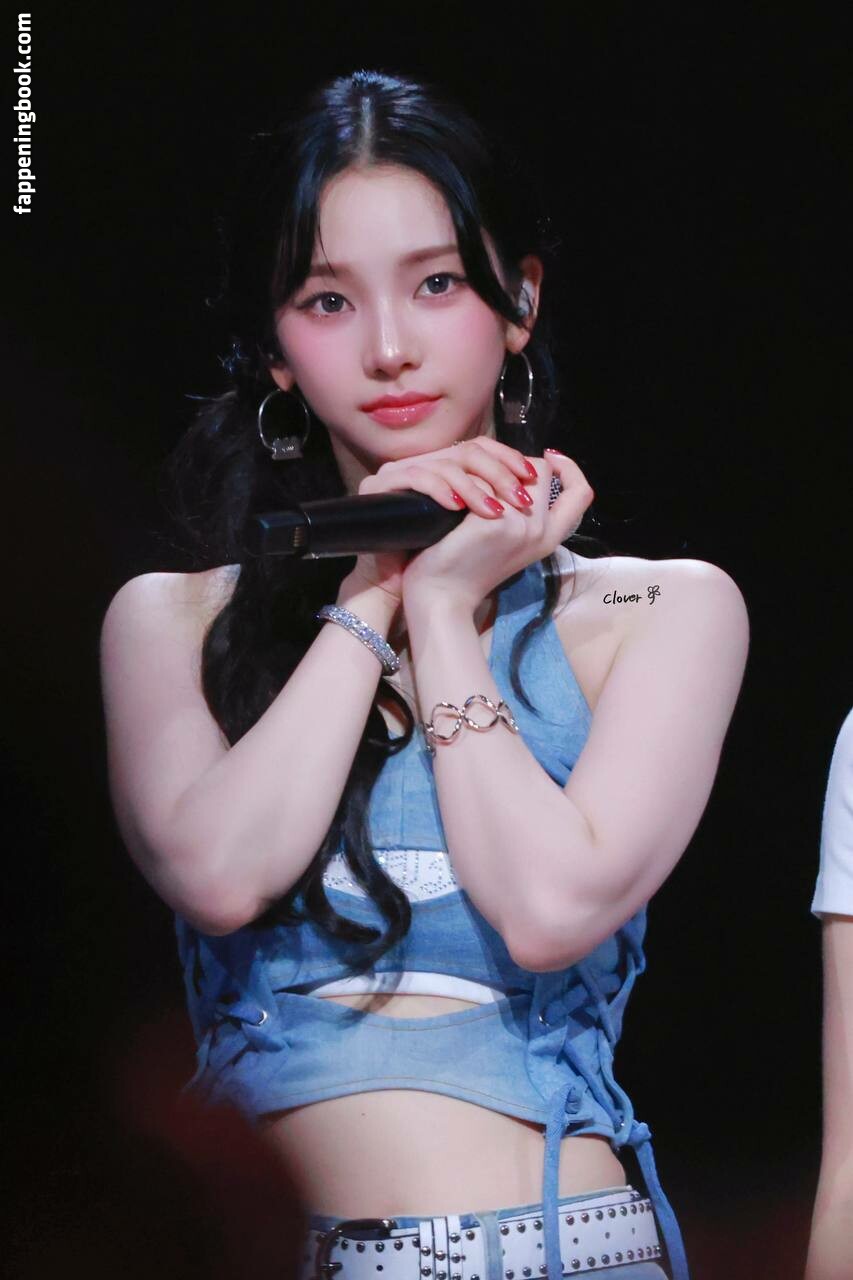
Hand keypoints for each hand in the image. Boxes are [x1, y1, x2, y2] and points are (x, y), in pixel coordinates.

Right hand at [347, 437, 542, 605]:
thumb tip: (537, 479)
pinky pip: (416, 478)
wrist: (412, 590)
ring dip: (475, 488)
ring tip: (494, 513)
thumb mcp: (486, 525)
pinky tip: (457, 508)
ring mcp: (399, 472)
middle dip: (500, 473)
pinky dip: (441, 491)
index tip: (532, 477)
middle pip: (468, 450)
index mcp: (446, 468)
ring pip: (446, 463)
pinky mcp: (379, 485)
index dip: (510, 457)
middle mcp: (423, 463)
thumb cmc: (451, 560)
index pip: (483, 446)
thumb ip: (504, 498)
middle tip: (519, 499)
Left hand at [399, 444, 593, 612]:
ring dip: (485, 472)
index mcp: (549, 538)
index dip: (570, 468)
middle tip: (487, 478)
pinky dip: (464, 482)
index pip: (581, 493)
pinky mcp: (494, 522)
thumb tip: (522, 476)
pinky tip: (451, 499)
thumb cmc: (467, 567)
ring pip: (509, 470)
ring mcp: (520, 526)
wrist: (442, 597)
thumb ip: (525, 514)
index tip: (550, 457)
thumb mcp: (510, 541)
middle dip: (513, 465)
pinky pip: (482, 479)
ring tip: (465, 492)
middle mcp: (541, 532)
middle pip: (540, 470)